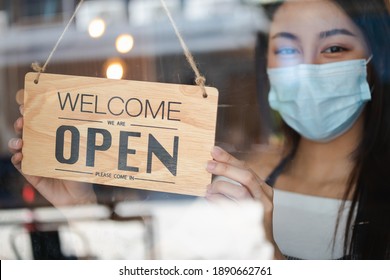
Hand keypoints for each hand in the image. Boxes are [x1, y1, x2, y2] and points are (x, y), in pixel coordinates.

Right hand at [8, 90, 95, 205]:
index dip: (32, 113)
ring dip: (16, 141)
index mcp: (53, 138)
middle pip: (26, 131)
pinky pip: (19, 163)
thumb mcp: (83, 152)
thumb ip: (81, 138)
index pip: (40, 122)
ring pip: (18, 145)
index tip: (27, 105)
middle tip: (22, 121)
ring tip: (20, 141)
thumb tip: (88, 118)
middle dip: (21, 124)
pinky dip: (17, 158)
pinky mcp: (30, 172)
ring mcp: (34, 158)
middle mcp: (41, 146)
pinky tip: (21, 155)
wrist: (78, 196)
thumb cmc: (82, 172)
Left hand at [205, 146, 284, 258]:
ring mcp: (261, 210)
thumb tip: (215, 166)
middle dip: (225, 168)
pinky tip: (210, 200)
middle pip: (246, 176)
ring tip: (208, 189)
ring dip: (221, 187)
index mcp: (263, 188)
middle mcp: (265, 196)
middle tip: (208, 164)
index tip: (214, 151)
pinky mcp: (253, 222)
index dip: (229, 158)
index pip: (246, 168)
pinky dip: (219, 202)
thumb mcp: (247, 199)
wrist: (263, 246)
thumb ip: (236, 185)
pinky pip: (234, 208)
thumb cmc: (250, 220)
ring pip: (241, 191)